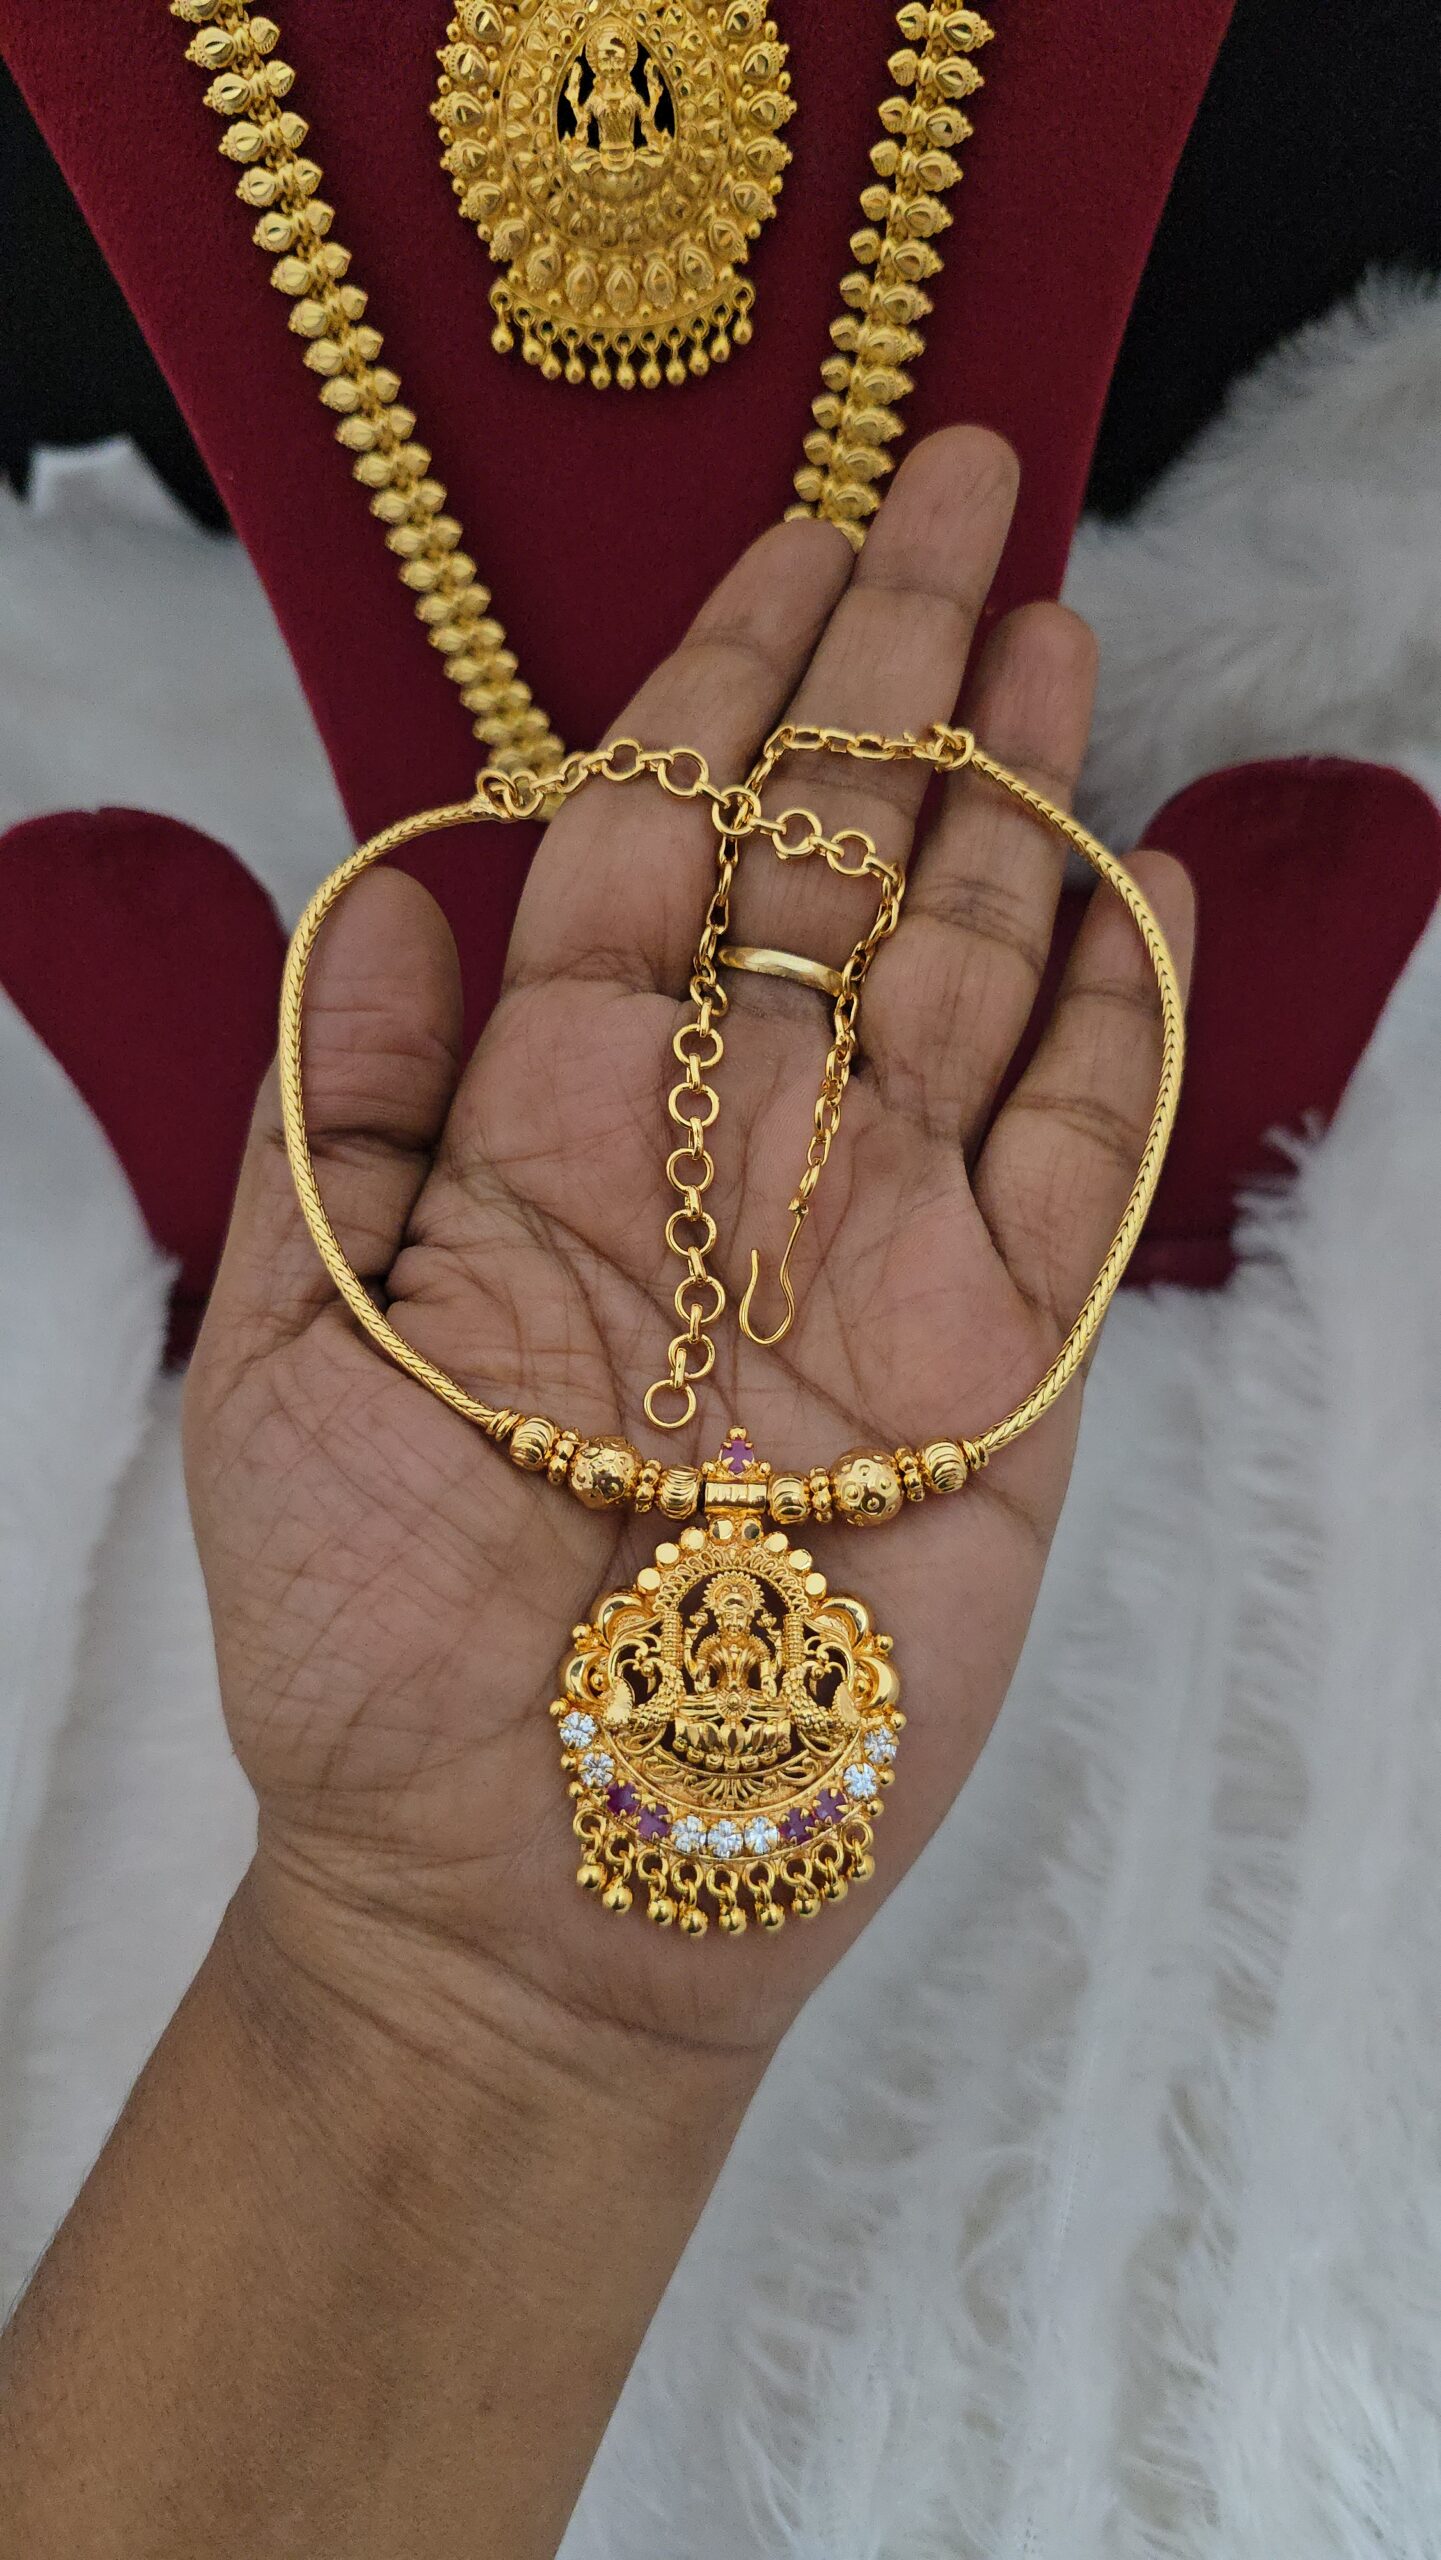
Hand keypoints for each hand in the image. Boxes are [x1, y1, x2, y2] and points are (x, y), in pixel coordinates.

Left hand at [186, 427, 1192, 2071]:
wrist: (530, 1893)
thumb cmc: (369, 1648)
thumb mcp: (283, 1357)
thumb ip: (339, 1119)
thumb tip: (384, 885)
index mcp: (554, 1140)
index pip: (657, 852)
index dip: (722, 685)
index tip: (784, 529)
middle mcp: (729, 1164)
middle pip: (830, 873)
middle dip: (891, 679)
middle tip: (959, 487)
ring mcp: (878, 1258)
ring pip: (966, 977)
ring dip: (1010, 805)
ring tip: (1051, 634)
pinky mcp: (1000, 1374)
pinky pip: (1078, 1163)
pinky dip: (1112, 1024)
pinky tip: (1129, 881)